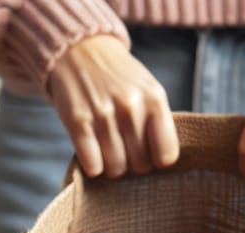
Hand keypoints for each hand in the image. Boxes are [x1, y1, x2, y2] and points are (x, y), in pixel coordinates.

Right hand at [47, 35, 179, 178]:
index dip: (156, 159)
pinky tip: (92, 151)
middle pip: (141, 166)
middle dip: (133, 162)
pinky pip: (93, 166)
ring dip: (111, 165)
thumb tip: (161, 164)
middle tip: (124, 146)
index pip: (166, 156)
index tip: (148, 151)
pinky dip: (93, 166)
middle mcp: (131, 107)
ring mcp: (103, 114)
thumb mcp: (149, 90)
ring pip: (117, 170)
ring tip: (107, 148)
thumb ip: (158, 123)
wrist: (80, 49)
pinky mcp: (78, 121)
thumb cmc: (119, 78)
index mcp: (154, 99)